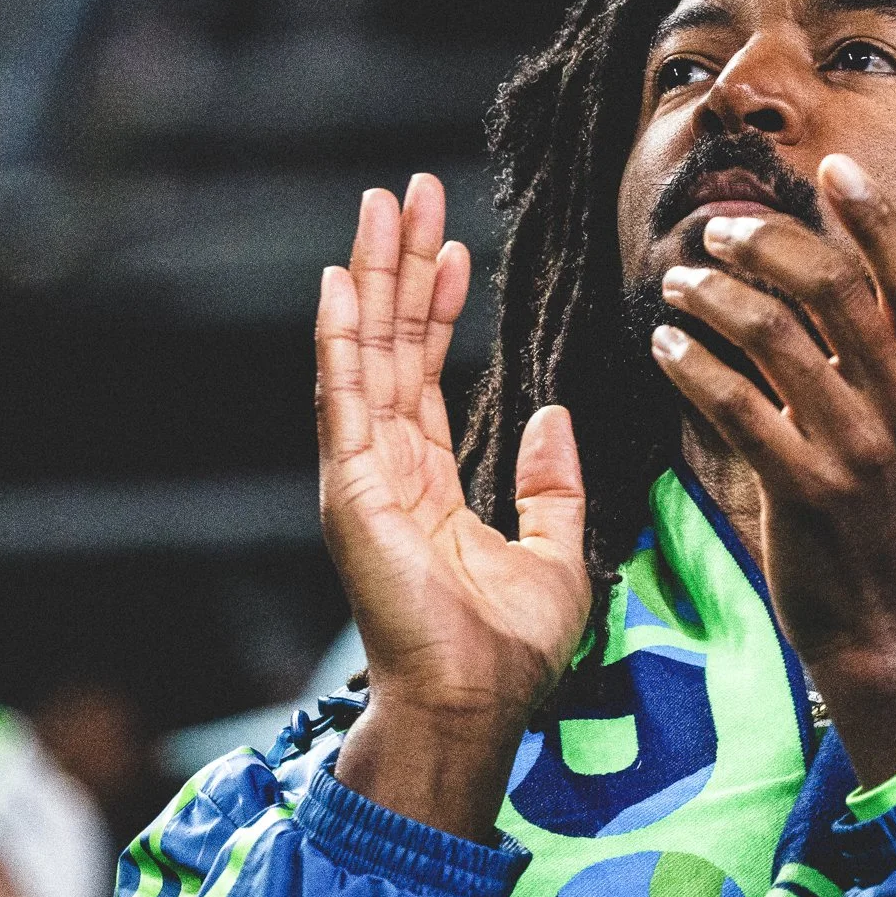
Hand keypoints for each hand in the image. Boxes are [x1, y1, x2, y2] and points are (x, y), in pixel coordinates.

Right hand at [317, 175, 591, 840]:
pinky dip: (339, 336)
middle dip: (398, 267)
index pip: (424, 373)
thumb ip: (552, 484)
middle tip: (407, 194)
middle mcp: (386, 468)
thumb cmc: (509, 651)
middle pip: (388, 345)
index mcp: (427, 483)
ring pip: (365, 352)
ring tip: (383, 206)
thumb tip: (552, 413)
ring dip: (372, 277)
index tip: (453, 248)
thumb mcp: (557, 553)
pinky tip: (340, 281)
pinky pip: (344, 396)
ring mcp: (363, 474)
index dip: (436, 308)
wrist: (475, 703)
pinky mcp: (352, 486)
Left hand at [649, 152, 895, 785]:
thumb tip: (874, 260)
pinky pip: (736, 404)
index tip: (833, 167)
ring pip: (777, 336)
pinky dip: (693, 363)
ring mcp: (859, 449)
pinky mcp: (806, 490)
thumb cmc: (889, 524)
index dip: (876, 215)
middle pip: (836, 288)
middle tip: (720, 231)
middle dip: (770, 243)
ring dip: (716, 297)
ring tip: (678, 285)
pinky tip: (664, 346)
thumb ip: (893, 357)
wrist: (892, 628)